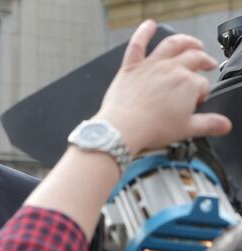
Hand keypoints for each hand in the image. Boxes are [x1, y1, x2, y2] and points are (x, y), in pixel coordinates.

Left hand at [95, 20, 231, 155]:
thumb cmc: (152, 129)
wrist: (122, 130)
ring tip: (194, 44)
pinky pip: (137, 45)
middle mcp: (171, 70)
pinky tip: (149, 25)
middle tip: (207, 64)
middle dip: (204, 61)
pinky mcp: (131, 68)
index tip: (196, 101)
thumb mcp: (186, 130)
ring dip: (186, 41)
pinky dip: (143, 33)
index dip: (201, 93)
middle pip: (194, 58)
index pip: (201, 84)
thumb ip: (208, 124)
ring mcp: (151, 66)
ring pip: (172, 45)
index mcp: (188, 84)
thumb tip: (223, 125)